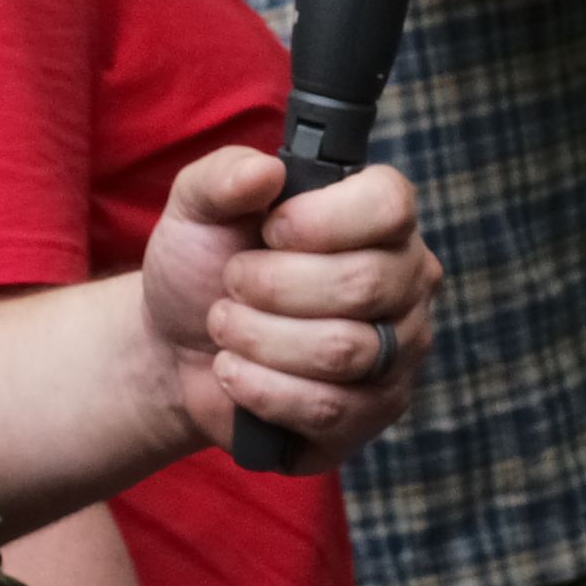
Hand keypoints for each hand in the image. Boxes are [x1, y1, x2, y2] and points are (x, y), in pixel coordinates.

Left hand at [137, 147, 437, 468]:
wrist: (178, 349)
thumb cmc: (206, 266)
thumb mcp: (198, 207)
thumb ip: (224, 175)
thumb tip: (266, 172)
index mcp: (380, 218)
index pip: (390, 205)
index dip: (324, 219)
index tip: (270, 230)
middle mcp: (406, 281)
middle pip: (361, 284)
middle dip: (271, 285)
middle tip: (233, 282)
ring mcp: (398, 353)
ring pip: (341, 351)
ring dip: (258, 338)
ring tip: (225, 325)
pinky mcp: (374, 413)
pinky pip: (329, 409)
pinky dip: (261, 390)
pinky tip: (233, 372)